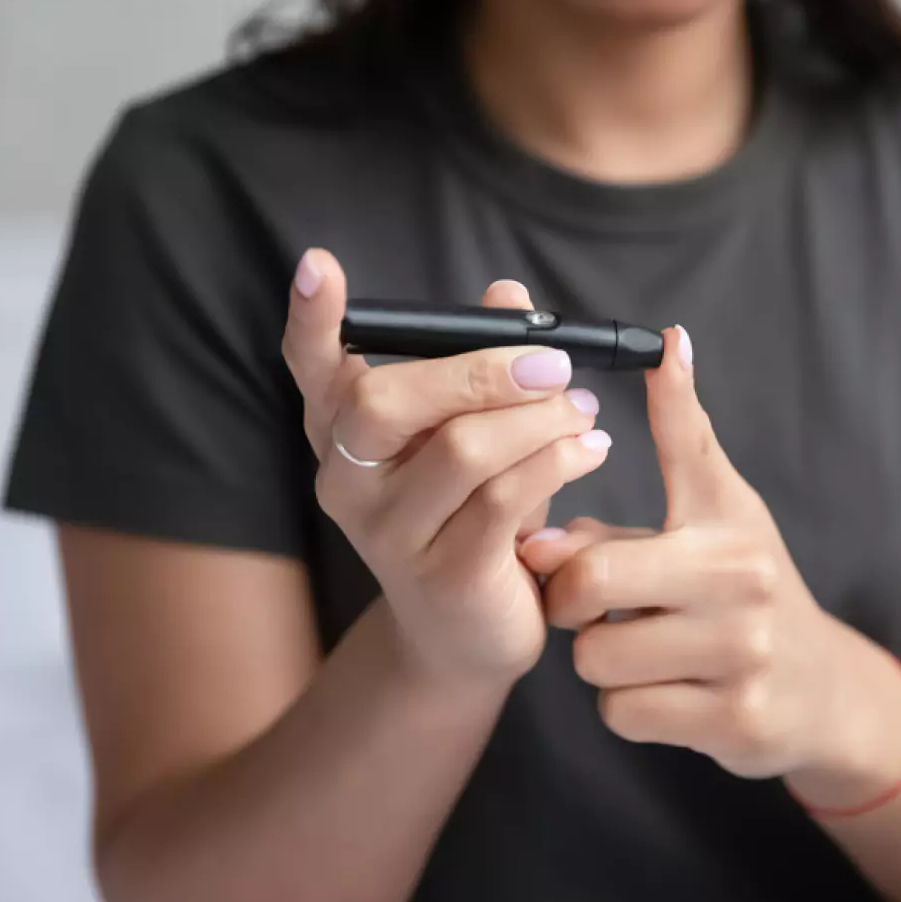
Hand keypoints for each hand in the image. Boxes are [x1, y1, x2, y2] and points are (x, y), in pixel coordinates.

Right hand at [281, 250, 611, 688]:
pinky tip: (589, 451)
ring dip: (539, 418)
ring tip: (583, 411)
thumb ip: (482, 362)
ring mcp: (389, 535)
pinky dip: (558, 462)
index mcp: (343, 434)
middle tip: (553, 364)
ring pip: (462, 449)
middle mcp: (347, 482)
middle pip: (385, 401)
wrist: (468, 636)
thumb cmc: (472, 514)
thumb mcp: (473, 433)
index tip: (317, 265)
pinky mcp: (445, 577)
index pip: (312, 370)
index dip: (311, 320)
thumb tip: (505, 293)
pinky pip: (504, 500)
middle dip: (479, 370)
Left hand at [520, 328, 900, 785]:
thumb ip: (681, 433)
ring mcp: (741, 655)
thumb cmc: (748, 582)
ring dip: (602, 659)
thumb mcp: (724, 499)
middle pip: (587, 585)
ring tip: (641, 645)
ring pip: (596, 659)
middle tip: (588, 601)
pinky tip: (662, 689)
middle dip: (568, 599)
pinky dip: (626, 707)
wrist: (821, 688)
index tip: (537, 534)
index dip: (571, 507)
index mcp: (725, 520)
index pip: (623, 502)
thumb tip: (666, 344)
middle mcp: (740, 583)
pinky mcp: (734, 721)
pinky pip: (622, 714)